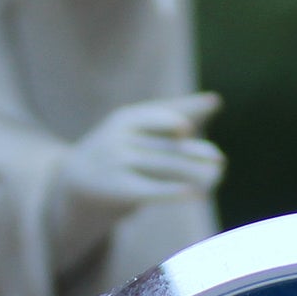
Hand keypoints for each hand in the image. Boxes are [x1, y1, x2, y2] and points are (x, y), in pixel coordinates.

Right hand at [45, 92, 223, 275]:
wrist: (76, 182)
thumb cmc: (119, 150)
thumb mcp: (137, 129)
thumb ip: (173, 115)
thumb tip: (215, 100)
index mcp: (126, 119)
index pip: (154, 116)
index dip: (170, 120)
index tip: (187, 129)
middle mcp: (119, 138)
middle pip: (164, 145)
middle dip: (195, 153)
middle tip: (220, 160)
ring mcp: (117, 164)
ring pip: (163, 167)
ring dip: (193, 173)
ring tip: (215, 178)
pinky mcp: (118, 190)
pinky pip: (151, 190)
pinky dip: (175, 192)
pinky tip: (196, 195)